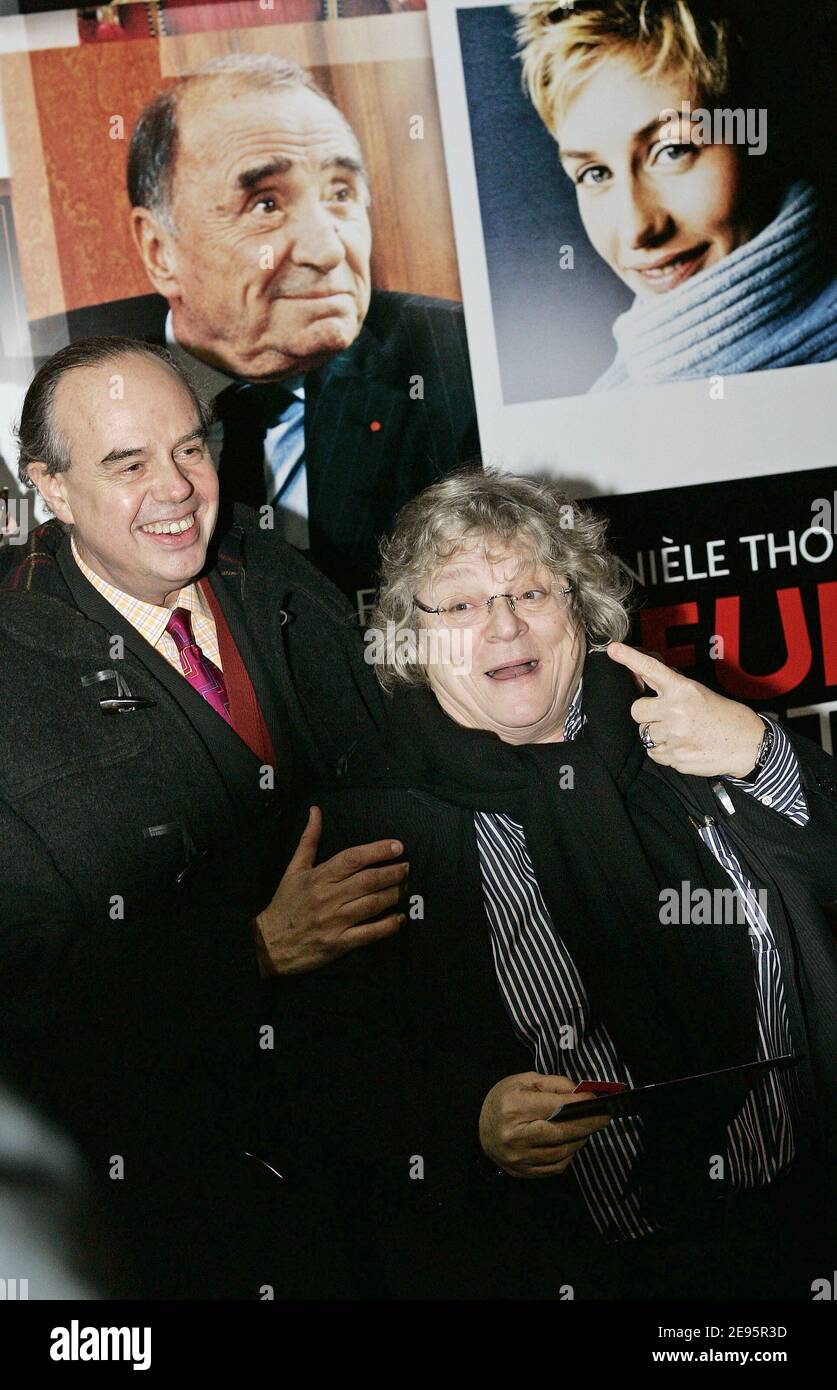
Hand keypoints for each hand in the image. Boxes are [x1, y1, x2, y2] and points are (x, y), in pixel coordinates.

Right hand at [255, 806, 407, 974]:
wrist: (269, 944)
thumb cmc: (285, 903)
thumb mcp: (293, 869)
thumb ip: (309, 840)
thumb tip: (315, 810)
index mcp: (317, 877)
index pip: (352, 858)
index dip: (377, 850)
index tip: (398, 846)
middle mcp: (327, 897)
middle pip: (368, 880)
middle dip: (393, 872)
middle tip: (406, 867)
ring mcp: (334, 922)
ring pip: (372, 904)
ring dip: (394, 895)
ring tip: (405, 888)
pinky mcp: (339, 944)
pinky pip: (369, 933)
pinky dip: (388, 925)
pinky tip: (399, 919)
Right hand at [478, 1072, 610, 1178]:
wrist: (478, 1127)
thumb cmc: (504, 1099)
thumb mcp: (524, 1080)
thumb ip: (554, 1084)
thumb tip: (581, 1093)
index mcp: (513, 1108)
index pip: (555, 1107)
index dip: (579, 1103)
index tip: (596, 1100)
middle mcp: (515, 1136)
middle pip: (562, 1133)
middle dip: (588, 1124)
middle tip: (604, 1117)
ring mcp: (518, 1158)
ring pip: (562, 1152)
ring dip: (580, 1139)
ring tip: (587, 1128)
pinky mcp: (522, 1172)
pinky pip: (555, 1167)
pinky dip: (568, 1154)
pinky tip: (571, 1142)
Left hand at [607, 642, 763, 777]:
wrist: (746, 744)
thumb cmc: (722, 715)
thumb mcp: (698, 692)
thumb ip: (671, 688)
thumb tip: (643, 680)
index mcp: (683, 690)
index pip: (651, 670)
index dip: (630, 659)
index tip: (613, 649)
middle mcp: (676, 712)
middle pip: (636, 710)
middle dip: (647, 713)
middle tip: (665, 715)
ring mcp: (674, 737)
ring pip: (644, 734)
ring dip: (656, 733)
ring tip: (678, 732)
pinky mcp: (675, 758)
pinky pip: (653, 753)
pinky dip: (663, 751)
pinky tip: (681, 746)